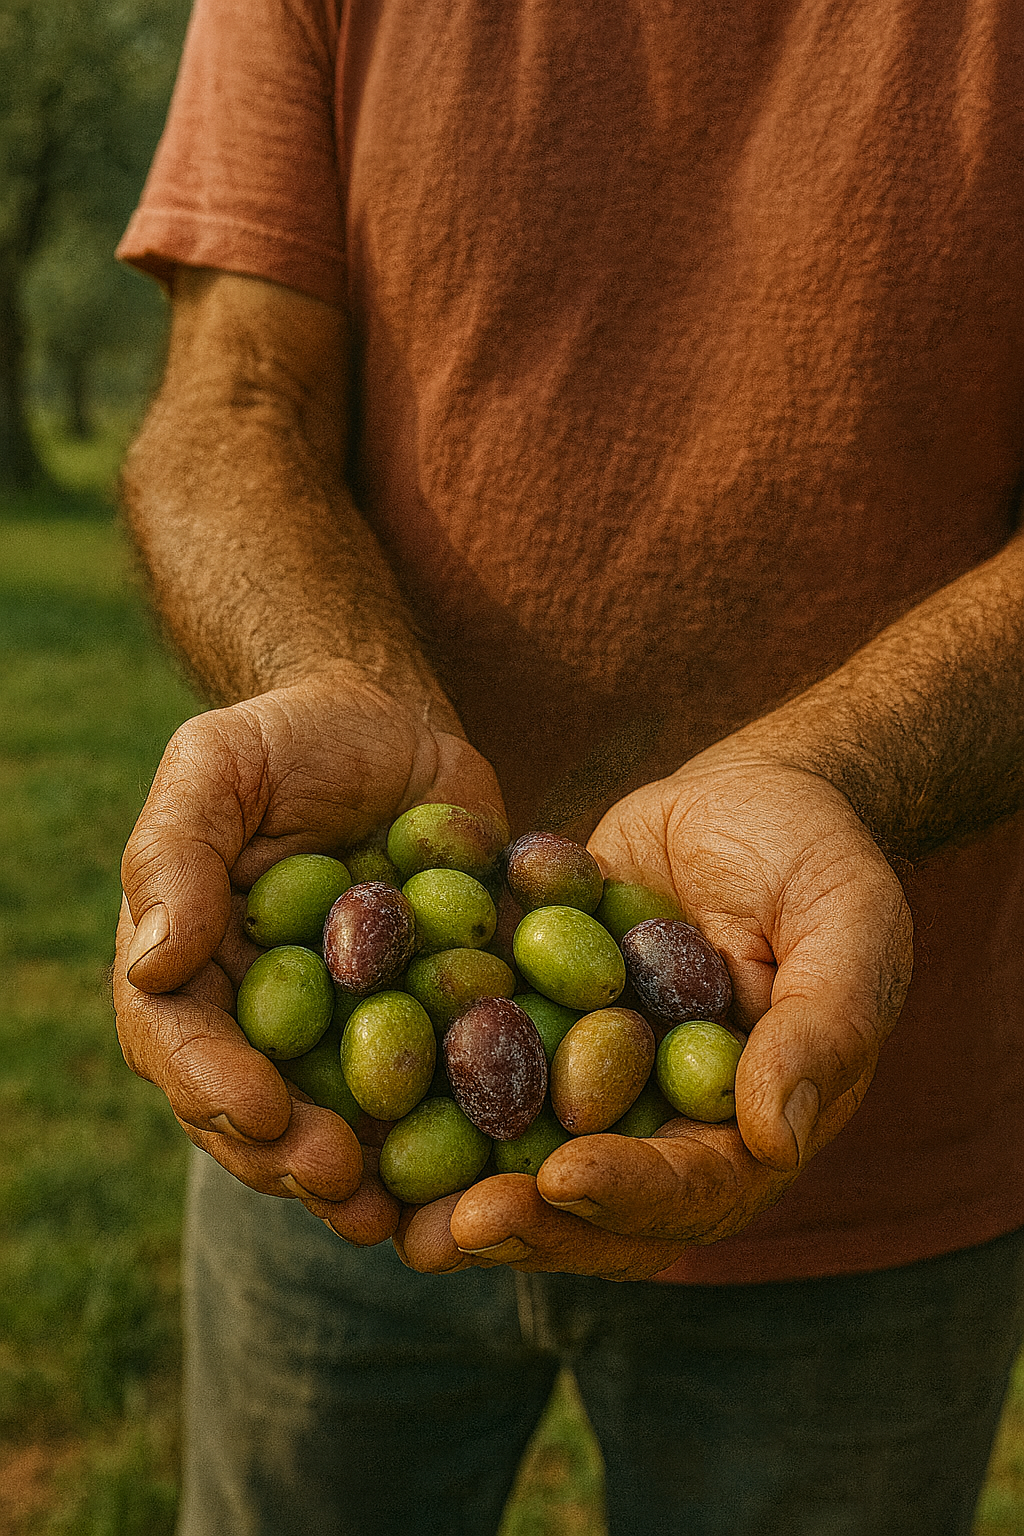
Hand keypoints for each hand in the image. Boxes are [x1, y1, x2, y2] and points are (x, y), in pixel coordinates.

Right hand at [114, 668, 505, 1244]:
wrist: (397, 722)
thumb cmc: (291, 735)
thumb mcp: (219, 766)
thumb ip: (175, 856)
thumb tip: (154, 966)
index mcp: (195, 967)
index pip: (181, 1042)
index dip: (213, 1086)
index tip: (262, 1113)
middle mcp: (264, 1018)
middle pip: (260, 1108)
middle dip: (293, 1156)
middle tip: (340, 1184)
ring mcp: (348, 1029)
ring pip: (346, 1122)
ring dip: (372, 1176)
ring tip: (405, 1215)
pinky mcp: (429, 1022)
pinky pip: (442, 1086)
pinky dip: (461, 1128)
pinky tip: (492, 1163)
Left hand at [396, 745, 912, 1277]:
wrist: (743, 795)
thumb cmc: (813, 853)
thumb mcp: (846, 922)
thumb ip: (825, 1024)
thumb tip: (774, 1135)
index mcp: (750, 1125)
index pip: (696, 1185)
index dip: (632, 1191)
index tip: (563, 1178)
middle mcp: (665, 1124)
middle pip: (596, 1201)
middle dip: (524, 1219)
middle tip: (447, 1230)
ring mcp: (596, 1084)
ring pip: (525, 1155)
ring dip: (457, 1186)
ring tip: (382, 1203)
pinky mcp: (538, 1031)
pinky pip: (482, 1076)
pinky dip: (424, 1094)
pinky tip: (352, 1097)